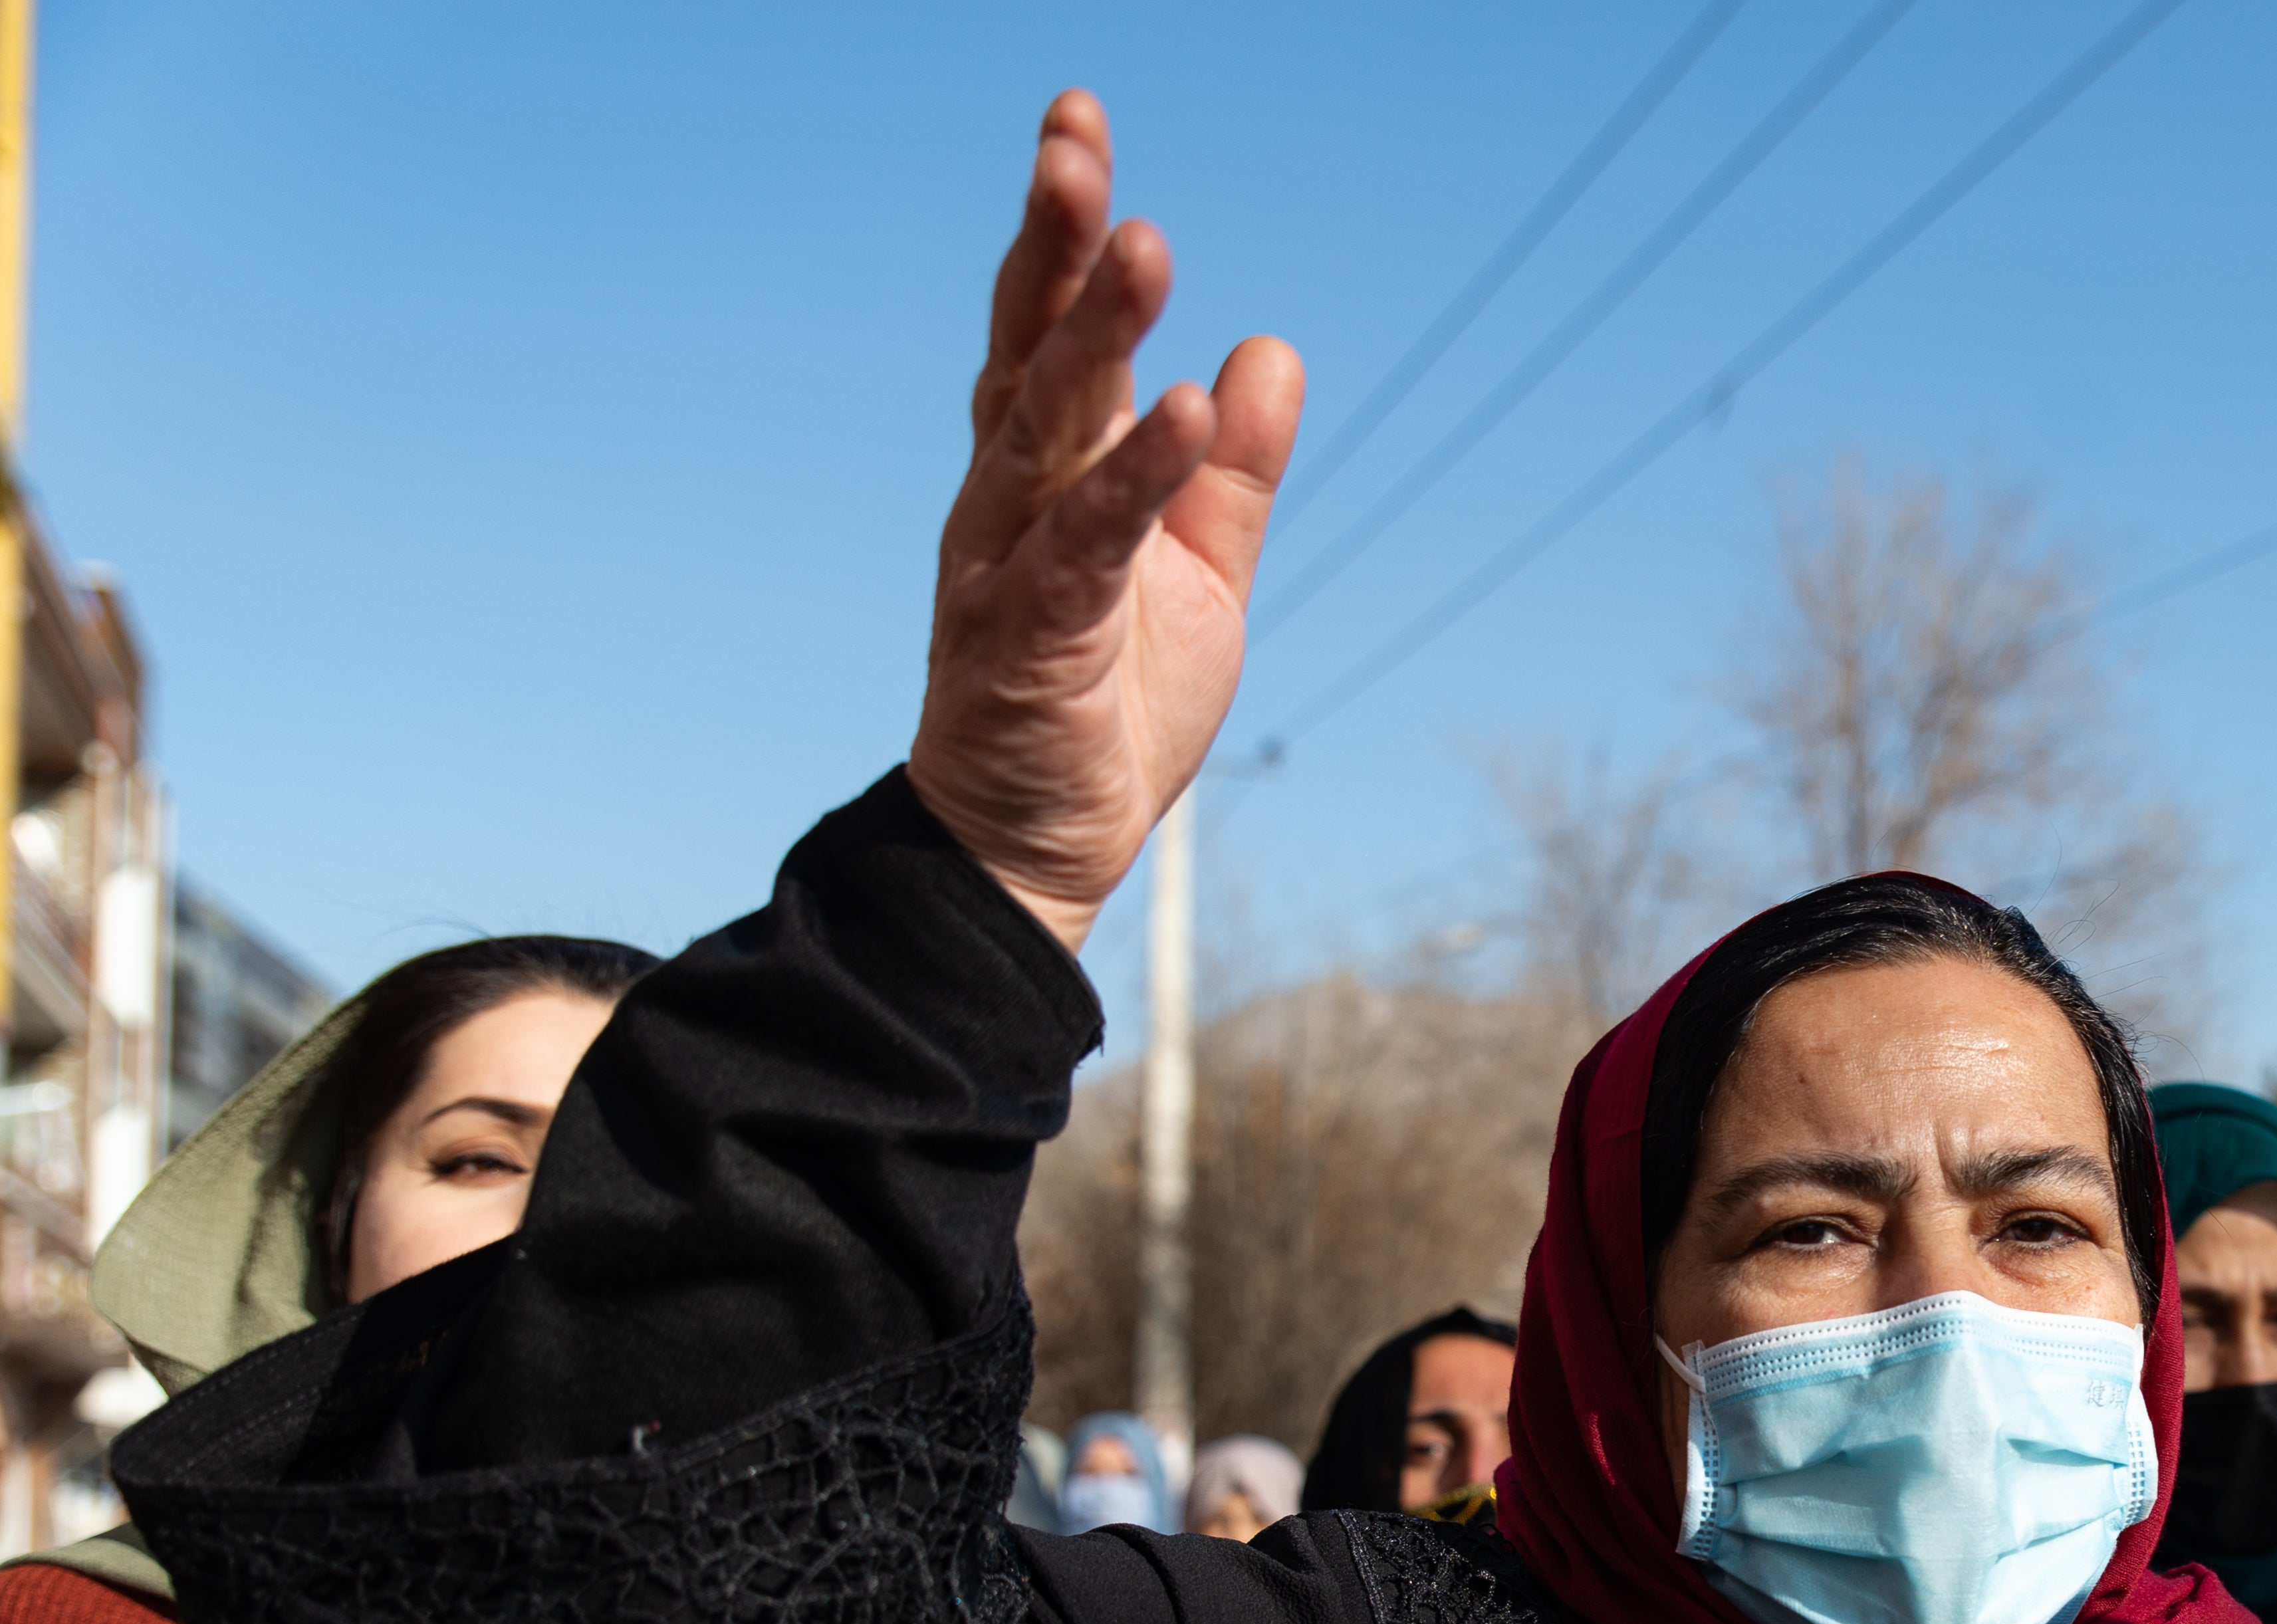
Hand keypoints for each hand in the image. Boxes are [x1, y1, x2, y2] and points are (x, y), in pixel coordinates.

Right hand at [909, 92, 1303, 951]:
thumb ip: (1228, 470)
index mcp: (1045, 471)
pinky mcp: (1034, 639)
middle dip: (1053, 245)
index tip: (1077, 126)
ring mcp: (1011, 564)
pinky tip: (1177, 411)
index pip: (1049, 330)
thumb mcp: (1199, 572)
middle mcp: (1010, 498)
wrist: (1039, 844)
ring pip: (1047, 429)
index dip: (1063, 232)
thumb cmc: (1105, 702)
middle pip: (1030, 351)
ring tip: (1141, 247)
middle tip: (1074, 143)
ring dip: (1092, 337)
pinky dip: (1134, 479)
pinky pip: (1084, 545)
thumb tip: (1266, 352)